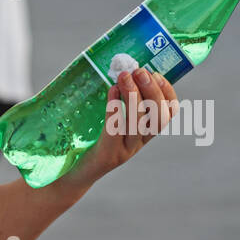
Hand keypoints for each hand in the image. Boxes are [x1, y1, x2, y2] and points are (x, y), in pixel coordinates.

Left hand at [59, 67, 179, 194]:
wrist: (71, 173)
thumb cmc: (88, 141)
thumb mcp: (107, 120)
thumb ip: (115, 99)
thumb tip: (117, 66)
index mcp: (143, 134)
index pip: (167, 114)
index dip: (167, 93)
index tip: (157, 74)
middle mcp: (138, 143)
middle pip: (156, 118)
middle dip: (150, 91)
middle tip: (139, 70)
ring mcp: (125, 150)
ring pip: (138, 124)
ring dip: (133, 96)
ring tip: (123, 76)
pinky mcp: (108, 155)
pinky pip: (115, 131)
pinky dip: (116, 109)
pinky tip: (112, 91)